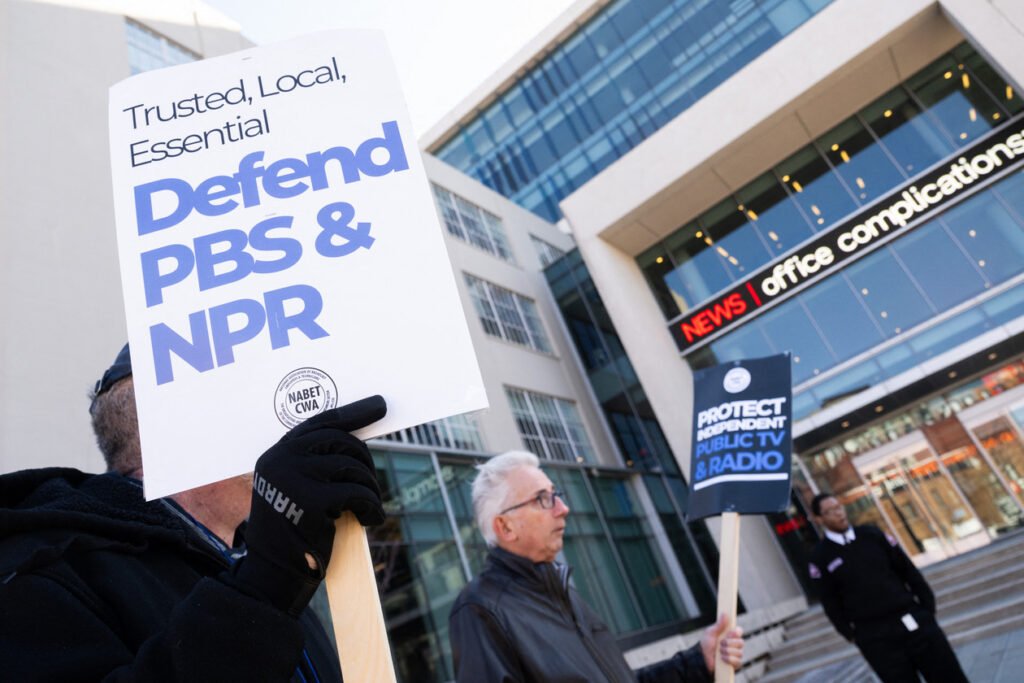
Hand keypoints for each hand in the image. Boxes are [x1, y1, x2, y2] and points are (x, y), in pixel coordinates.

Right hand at [232, 396, 386, 615]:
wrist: (274, 574)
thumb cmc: (294, 533)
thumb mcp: (297, 490)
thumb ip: (316, 464)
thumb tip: (359, 443)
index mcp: (276, 454)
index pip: (320, 423)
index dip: (353, 413)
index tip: (380, 405)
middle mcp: (281, 460)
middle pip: (341, 441)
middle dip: (365, 460)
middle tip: (371, 483)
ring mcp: (294, 478)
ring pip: (353, 466)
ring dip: (369, 487)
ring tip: (368, 506)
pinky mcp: (311, 501)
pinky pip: (357, 493)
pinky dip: (372, 506)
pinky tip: (371, 519)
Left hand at [701, 613, 743, 672]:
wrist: (702, 658)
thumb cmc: (706, 644)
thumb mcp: (711, 633)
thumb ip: (719, 625)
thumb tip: (725, 613)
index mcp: (729, 635)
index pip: (739, 631)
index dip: (736, 633)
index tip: (729, 633)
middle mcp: (734, 645)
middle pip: (741, 642)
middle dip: (729, 643)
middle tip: (721, 643)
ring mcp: (735, 655)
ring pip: (739, 652)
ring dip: (728, 652)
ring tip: (719, 652)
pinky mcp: (734, 664)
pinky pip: (738, 662)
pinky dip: (729, 660)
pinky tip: (722, 659)